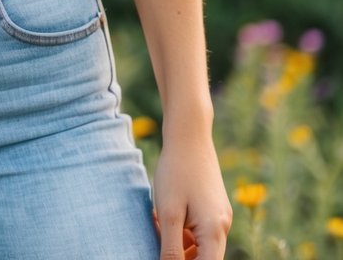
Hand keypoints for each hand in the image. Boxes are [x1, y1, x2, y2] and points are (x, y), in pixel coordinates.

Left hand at [153, 135, 231, 259]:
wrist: (188, 133)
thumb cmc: (176, 171)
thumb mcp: (169, 213)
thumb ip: (171, 249)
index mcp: (215, 231)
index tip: (164, 255)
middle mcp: (223, 226)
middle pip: (204, 258)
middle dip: (180, 255)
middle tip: (159, 235)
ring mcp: (219, 216)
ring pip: (199, 245)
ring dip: (179, 244)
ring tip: (157, 224)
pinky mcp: (213, 207)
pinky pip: (198, 230)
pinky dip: (182, 230)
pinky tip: (162, 216)